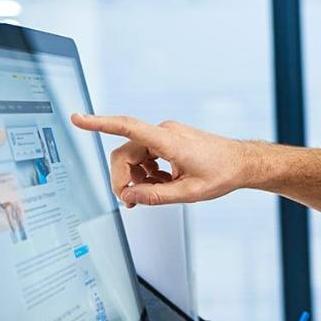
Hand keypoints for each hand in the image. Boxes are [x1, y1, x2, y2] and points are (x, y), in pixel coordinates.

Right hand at [69, 113, 252, 207]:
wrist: (242, 163)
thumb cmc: (222, 174)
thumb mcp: (190, 192)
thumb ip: (156, 196)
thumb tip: (129, 197)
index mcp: (169, 141)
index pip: (127, 127)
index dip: (99, 123)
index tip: (77, 118)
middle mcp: (164, 132)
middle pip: (126, 154)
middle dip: (124, 178)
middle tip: (131, 202)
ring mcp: (167, 134)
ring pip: (136, 156)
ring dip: (139, 177)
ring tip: (155, 193)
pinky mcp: (169, 139)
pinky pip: (147, 155)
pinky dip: (149, 172)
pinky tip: (163, 183)